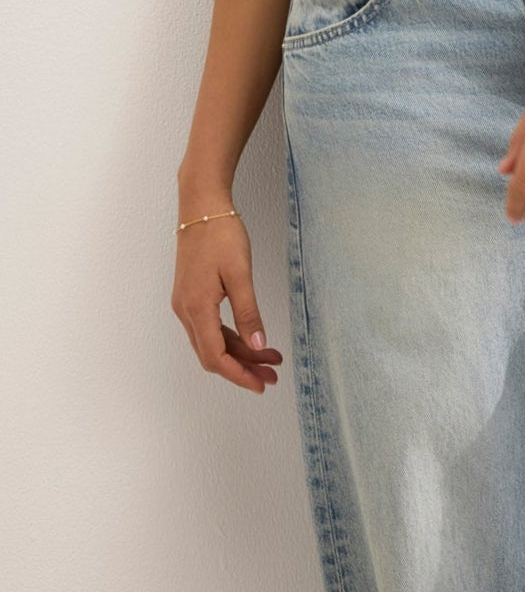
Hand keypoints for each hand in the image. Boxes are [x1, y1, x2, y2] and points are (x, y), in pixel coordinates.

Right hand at [171, 204, 283, 393]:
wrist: (202, 207)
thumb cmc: (221, 234)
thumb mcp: (240, 273)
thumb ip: (248, 312)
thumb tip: (258, 345)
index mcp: (196, 308)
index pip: (216, 357)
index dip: (239, 375)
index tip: (261, 384)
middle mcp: (186, 311)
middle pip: (213, 354)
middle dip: (242, 368)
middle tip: (271, 375)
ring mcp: (186, 304)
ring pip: (211, 342)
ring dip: (239, 353)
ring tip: (269, 357)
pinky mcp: (191, 296)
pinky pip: (210, 327)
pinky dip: (231, 337)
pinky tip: (251, 338)